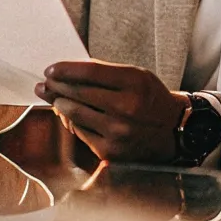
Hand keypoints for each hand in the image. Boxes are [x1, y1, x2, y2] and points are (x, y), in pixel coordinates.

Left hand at [36, 60, 187, 164]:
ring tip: (51, 96)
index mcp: (134, 83)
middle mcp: (126, 108)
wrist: (175, 132)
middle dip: (56, 86)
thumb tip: (67, 72)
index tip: (50, 69)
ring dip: (59, 103)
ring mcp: (118, 132)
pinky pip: (80, 132)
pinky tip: (67, 114)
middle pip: (78, 92)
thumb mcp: (137, 76)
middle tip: (45, 83)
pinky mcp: (111, 152)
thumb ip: (105, 73)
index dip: (65, 69)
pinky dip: (72, 121)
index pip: (89, 72)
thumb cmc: (150, 99)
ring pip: (74, 113)